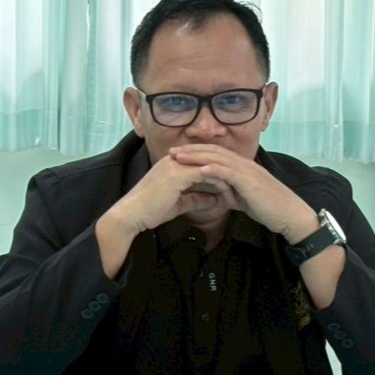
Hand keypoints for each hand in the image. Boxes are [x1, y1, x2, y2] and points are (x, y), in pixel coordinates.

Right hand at [105, 153, 231, 237]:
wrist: (132, 215)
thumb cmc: (151, 211)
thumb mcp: (179, 203)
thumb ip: (196, 199)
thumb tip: (215, 200)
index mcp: (174, 164)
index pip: (202, 161)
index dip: (219, 171)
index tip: (235, 182)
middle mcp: (175, 160)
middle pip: (208, 159)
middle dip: (226, 171)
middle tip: (242, 182)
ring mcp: (176, 165)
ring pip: (208, 165)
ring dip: (224, 176)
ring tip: (239, 188)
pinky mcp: (178, 175)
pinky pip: (204, 174)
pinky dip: (217, 182)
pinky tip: (229, 191)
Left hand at [167, 144, 319, 243]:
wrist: (290, 215)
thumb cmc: (269, 208)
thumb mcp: (244, 199)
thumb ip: (230, 193)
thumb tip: (215, 195)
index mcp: (242, 168)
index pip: (215, 155)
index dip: (196, 153)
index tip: (177, 155)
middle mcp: (244, 165)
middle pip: (214, 152)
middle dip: (191, 151)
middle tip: (171, 151)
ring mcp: (248, 172)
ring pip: (219, 159)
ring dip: (197, 157)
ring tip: (179, 157)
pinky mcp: (251, 182)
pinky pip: (231, 173)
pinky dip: (215, 169)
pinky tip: (201, 169)